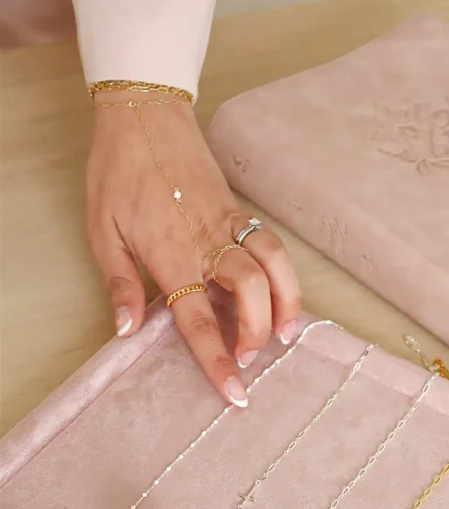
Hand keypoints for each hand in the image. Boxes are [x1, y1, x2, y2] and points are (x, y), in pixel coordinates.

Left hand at [87, 93, 300, 405]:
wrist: (145, 116)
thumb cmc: (118, 173)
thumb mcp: (102, 231)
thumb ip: (119, 284)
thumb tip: (127, 331)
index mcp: (171, 254)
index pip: (198, 319)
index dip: (217, 359)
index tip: (235, 392)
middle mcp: (208, 241)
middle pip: (251, 291)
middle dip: (258, 331)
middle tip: (250, 358)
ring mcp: (229, 223)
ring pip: (275, 264)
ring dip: (287, 301)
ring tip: (286, 333)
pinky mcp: (239, 211)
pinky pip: (271, 246)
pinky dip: (284, 274)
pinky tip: (281, 294)